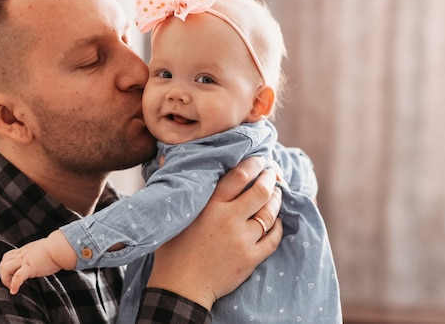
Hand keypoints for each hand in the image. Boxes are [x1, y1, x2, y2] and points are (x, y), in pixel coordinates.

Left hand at [0, 230, 76, 293]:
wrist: (60, 247)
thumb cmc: (56, 248)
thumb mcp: (41, 249)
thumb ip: (35, 254)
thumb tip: (39, 259)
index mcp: (25, 251)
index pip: (8, 256)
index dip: (6, 266)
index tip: (11, 274)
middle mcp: (22, 254)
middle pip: (3, 262)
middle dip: (3, 274)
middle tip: (10, 282)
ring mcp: (25, 260)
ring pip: (5, 268)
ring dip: (5, 279)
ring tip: (12, 286)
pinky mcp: (30, 267)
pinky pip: (18, 277)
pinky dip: (14, 284)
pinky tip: (14, 290)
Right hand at [146, 157, 282, 309]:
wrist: (181, 287)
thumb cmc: (172, 250)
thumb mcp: (173, 213)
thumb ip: (175, 183)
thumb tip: (166, 155)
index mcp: (210, 206)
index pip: (238, 176)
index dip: (252, 164)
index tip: (258, 160)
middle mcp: (229, 219)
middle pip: (260, 191)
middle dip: (270, 178)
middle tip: (271, 173)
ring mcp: (243, 240)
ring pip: (269, 213)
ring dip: (276, 200)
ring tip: (276, 193)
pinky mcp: (251, 258)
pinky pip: (273, 238)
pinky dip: (278, 226)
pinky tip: (276, 220)